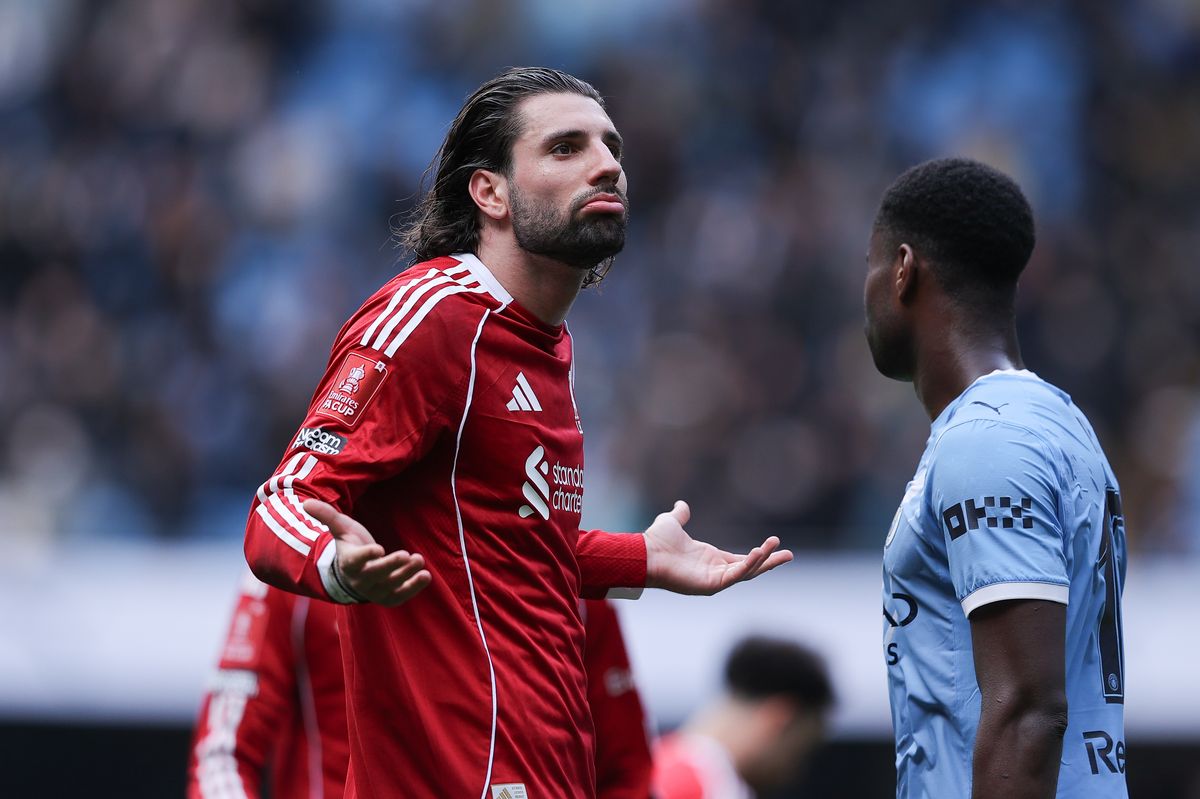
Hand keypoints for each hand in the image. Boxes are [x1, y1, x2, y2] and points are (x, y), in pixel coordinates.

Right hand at [303, 499, 431, 606]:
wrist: (353, 574)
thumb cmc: (349, 546)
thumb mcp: (340, 529)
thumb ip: (327, 516)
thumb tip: (306, 502)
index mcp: (349, 563)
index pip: (356, 561)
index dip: (367, 555)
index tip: (379, 548)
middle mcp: (360, 580)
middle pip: (376, 575)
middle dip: (391, 566)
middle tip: (406, 555)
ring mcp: (374, 591)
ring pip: (390, 585)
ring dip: (406, 575)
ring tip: (419, 560)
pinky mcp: (388, 598)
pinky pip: (400, 596)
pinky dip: (413, 588)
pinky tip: (425, 576)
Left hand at [644, 501, 792, 594]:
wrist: (645, 552)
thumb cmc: (656, 541)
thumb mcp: (672, 522)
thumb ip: (680, 514)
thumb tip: (682, 505)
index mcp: (710, 559)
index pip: (741, 559)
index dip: (758, 553)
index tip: (775, 544)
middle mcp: (715, 571)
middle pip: (750, 568)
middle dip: (770, 562)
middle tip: (790, 555)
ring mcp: (714, 580)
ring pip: (747, 572)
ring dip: (764, 561)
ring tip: (782, 551)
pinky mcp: (711, 584)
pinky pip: (735, 576)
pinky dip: (749, 565)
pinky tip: (759, 553)